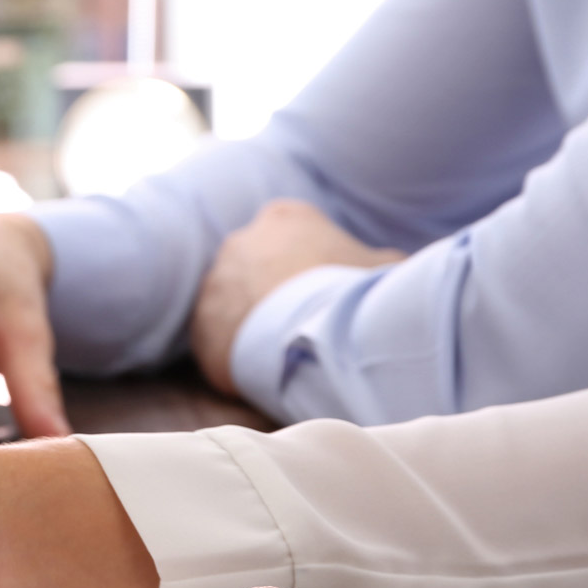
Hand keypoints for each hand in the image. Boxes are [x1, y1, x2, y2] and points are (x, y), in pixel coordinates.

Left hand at [191, 200, 404, 393]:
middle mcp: (240, 242)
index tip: (326, 290)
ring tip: (287, 350)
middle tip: (304, 323)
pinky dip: (238, 353)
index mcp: (284, 218)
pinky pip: (218, 339)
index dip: (311, 265)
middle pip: (258, 268)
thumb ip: (374, 261)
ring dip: (254, 323)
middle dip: (276, 292)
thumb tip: (381, 270)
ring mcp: (215, 283)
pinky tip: (265, 369)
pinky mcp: (200, 325)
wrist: (322, 334)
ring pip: (234, 303)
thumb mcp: (387, 266)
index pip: (292, 235)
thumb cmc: (358, 292)